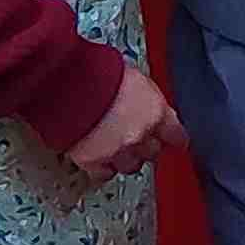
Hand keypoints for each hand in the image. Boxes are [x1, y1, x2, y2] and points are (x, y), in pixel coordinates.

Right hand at [63, 64, 181, 178]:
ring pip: (131, 166)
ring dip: (126, 158)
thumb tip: (145, 99)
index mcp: (155, 111)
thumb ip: (144, 95)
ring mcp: (117, 150)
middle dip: (146, 145)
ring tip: (116, 147)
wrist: (68, 81)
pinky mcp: (93, 161)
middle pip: (153, 152)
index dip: (173, 137)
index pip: (176, 134)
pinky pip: (104, 174)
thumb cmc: (97, 70)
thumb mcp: (133, 75)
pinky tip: (99, 159)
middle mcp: (140, 134)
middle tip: (137, 137)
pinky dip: (102, 168)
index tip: (173, 139)